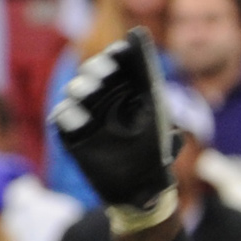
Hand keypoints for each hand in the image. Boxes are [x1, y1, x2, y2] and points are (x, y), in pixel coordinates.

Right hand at [51, 29, 179, 223]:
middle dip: (98, 70)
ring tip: (87, 93)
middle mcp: (103, 96)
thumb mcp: (162, 143)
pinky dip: (68, 116)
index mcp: (128, 91)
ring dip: (82, 89)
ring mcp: (84, 112)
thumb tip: (178, 130)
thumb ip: (166, 130)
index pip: (120, 63)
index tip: (125, 51)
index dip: (120, 55)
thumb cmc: (153, 158)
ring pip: (76, 92)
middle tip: (104, 75)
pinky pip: (62, 118)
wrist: (138, 188)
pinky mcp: (69, 131)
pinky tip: (79, 119)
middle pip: (95, 73)